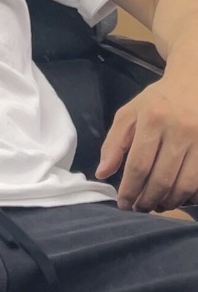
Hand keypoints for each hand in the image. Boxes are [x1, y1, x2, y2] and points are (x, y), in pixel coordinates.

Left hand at [96, 77, 197, 211]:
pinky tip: (177, 196)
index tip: (123, 204)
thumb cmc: (157, 101)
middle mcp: (179, 129)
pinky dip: (189, 196)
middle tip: (139, 208)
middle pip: (162, 178)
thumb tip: (102, 173)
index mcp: (153, 118)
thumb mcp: (130, 113)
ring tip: (156, 204)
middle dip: (147, 200)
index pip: (139, 164)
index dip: (130, 189)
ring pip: (184, 185)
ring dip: (168, 202)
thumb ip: (114, 142)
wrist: (193, 82)